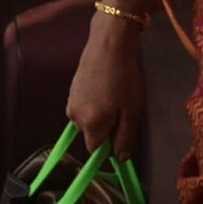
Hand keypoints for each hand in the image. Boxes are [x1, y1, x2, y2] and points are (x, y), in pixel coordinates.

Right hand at [66, 13, 147, 157]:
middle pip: (90, 134)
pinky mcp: (71, 88)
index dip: (109, 144)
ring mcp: (71, 101)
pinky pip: (83, 105)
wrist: (108, 44)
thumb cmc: (124, 79)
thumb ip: (125, 138)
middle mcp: (75, 116)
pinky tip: (105, 86)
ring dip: (99, 114)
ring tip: (113, 94)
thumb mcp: (131, 111)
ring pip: (86, 119)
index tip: (121, 130)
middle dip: (105, 128)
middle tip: (121, 109)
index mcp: (91, 125)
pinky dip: (93, 101)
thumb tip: (120, 159)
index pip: (95, 150)